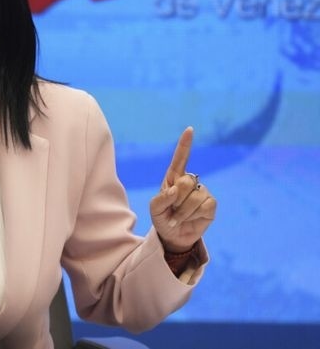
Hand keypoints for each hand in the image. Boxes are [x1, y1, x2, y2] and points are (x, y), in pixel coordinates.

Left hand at [149, 127, 216, 252]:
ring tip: (178, 218)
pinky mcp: (211, 204)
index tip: (189, 129)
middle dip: (176, 200)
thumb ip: (161, 199)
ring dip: (183, 212)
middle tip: (172, 210)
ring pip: (195, 196)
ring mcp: (202, 192)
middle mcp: (189, 182)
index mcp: (173, 178)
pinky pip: (205, 205)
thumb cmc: (162, 219)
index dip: (185, 145)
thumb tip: (175, 190)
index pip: (180, 159)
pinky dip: (194, 215)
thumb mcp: (155, 210)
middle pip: (186, 181)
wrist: (173, 236)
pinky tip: (191, 219)